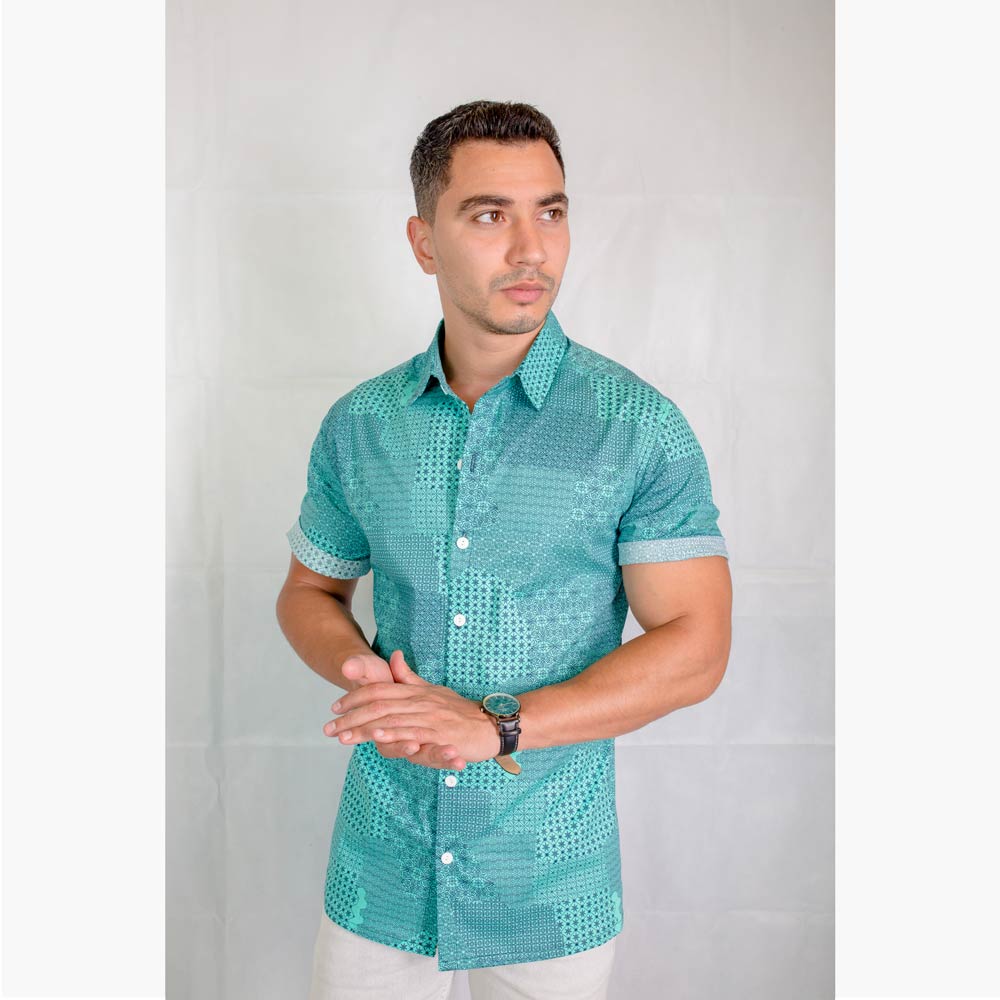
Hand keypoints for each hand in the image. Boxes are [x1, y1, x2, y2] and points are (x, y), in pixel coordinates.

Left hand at [324, 649, 500, 769]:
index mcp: (415, 691)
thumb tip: (395, 656)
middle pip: (378, 705)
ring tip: (343, 736)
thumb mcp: (433, 690)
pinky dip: (394, 734)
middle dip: (351, 717)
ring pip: (391, 719)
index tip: (336, 707)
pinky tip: (378, 738)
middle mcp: (419, 701)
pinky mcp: (440, 734)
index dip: (355, 697)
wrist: (490, 724)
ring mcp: (429, 717)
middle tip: (329, 726)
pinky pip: (414, 732)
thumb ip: (410, 677)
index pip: (379, 690)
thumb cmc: (459, 711)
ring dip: (364, 729)